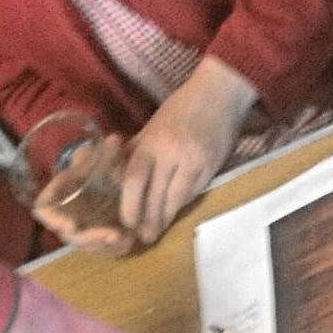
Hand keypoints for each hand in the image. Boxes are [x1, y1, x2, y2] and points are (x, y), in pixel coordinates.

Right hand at [31, 133, 133, 255]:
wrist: (100, 177)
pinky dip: (113, 249)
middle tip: (113, 236)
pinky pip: (98, 250)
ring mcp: (78, 231)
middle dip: (92, 239)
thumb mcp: (96, 156)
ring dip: (105, 247)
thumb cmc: (91, 166)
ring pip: (86, 246)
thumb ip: (103, 151)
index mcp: (54, 196)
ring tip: (125, 240)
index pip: (44, 210)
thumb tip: (115, 139)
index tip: (71, 225)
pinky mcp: (92, 239)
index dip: (54, 220)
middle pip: (70, 235)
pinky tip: (128, 243)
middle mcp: (62, 217)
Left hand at [120, 60, 258, 244]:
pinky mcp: (212, 167)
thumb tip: (114, 177)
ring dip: (167, 217)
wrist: (217, 95)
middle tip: (144, 237)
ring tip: (158, 231)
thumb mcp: (151, 128)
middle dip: (150, 220)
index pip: (136, 179)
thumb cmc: (179, 110)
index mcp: (152, 143)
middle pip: (157, 195)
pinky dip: (183, 203)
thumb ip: (136, 152)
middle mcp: (172, 153)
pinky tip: (175, 211)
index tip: (127, 222)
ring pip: (177, 198)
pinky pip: (194, 192)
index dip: (130, 204)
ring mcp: (195, 161)